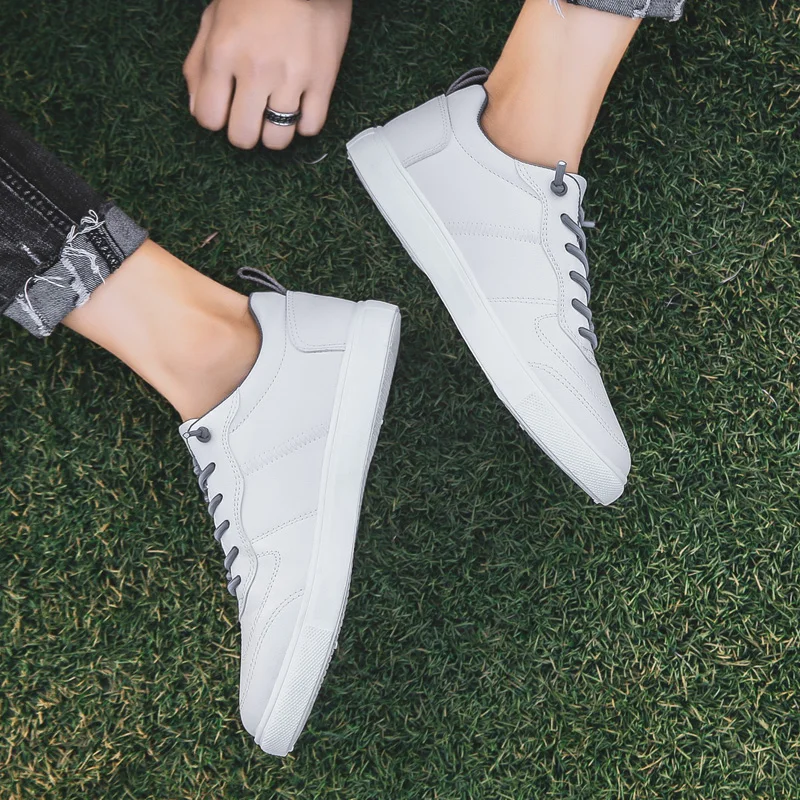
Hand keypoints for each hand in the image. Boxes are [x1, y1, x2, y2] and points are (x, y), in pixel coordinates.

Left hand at [183, 0, 351, 149]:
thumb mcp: (214, 18)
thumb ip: (198, 64)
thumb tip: (198, 107)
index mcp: (223, 53)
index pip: (208, 118)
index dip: (216, 118)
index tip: (225, 109)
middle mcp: (256, 70)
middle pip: (243, 137)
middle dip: (244, 131)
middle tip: (251, 116)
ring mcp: (292, 78)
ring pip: (277, 140)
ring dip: (274, 132)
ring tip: (276, 113)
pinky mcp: (323, 81)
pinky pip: (311, 127)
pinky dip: (304, 123)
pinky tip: (299, 106)